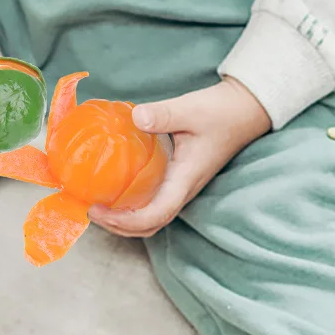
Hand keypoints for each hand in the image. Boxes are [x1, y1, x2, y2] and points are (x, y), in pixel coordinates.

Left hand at [87, 77, 272, 238]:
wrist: (245, 110)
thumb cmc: (221, 111)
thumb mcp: (191, 109)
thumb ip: (163, 114)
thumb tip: (135, 117)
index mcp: (185, 179)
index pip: (156, 215)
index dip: (125, 221)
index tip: (98, 209)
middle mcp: (183, 189)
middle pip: (150, 225)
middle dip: (118, 226)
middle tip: (89, 210)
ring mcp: (181, 186)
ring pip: (151, 217)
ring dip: (123, 219)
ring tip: (97, 204)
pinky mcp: (177, 178)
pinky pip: (152, 201)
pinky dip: (131, 204)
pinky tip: (113, 188)